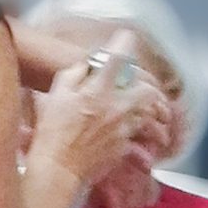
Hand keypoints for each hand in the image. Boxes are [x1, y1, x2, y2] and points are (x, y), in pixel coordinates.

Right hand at [27, 29, 173, 190]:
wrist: (58, 169)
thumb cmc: (52, 133)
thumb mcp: (56, 95)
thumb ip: (75, 74)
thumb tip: (88, 65)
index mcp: (99, 89)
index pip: (120, 56)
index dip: (124, 42)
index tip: (125, 38)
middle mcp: (117, 106)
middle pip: (148, 88)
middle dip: (150, 85)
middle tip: (147, 84)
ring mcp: (124, 127)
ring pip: (149, 112)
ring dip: (152, 108)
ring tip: (155, 110)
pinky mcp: (124, 146)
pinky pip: (139, 134)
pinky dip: (142, 131)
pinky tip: (140, 132)